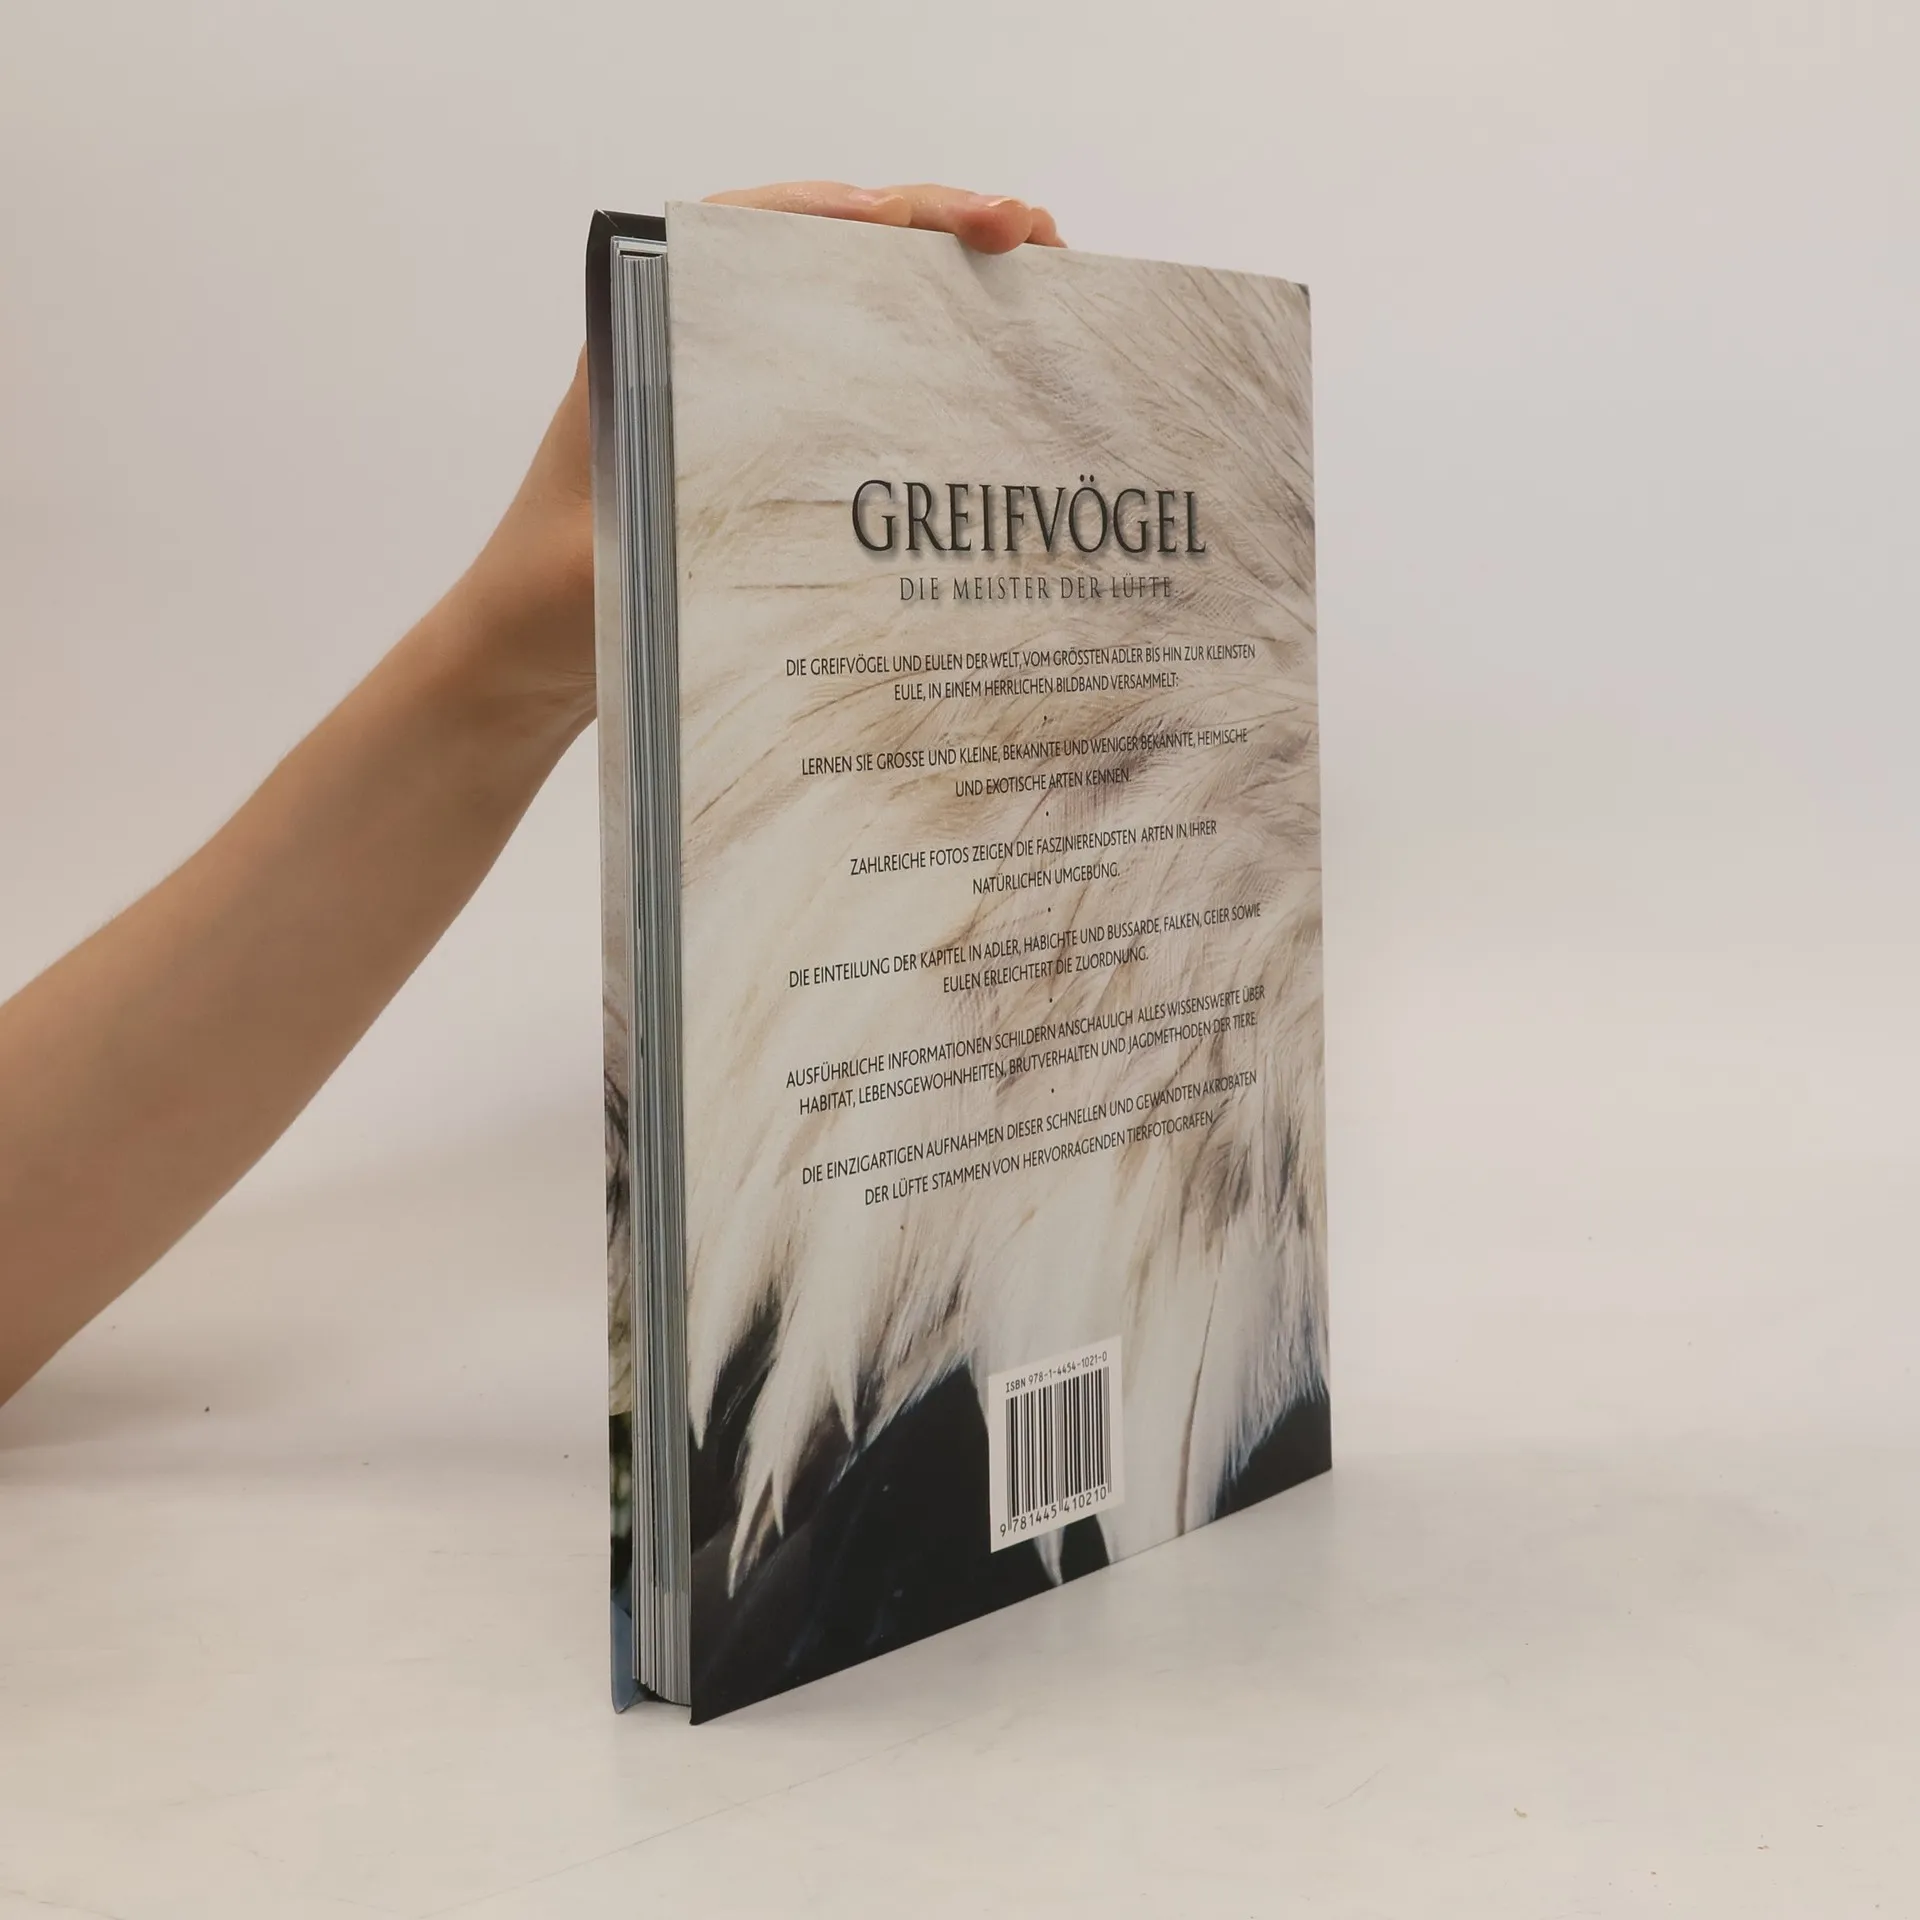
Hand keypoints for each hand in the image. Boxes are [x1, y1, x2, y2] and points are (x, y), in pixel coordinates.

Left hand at [443, 183, 1063, 742]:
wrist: (526, 659)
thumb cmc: (551, 603)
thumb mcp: (610, 553)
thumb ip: (665, 513)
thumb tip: (778, 483)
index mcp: (648, 335)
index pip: (760, 229)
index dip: (855, 211)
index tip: (932, 218)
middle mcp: (699, 344)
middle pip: (831, 254)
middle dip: (937, 232)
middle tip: (1034, 237)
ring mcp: (741, 393)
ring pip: (857, 311)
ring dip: (947, 294)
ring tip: (1041, 288)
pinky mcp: (766, 447)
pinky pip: (856, 383)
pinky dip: (928, 370)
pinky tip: (994, 383)